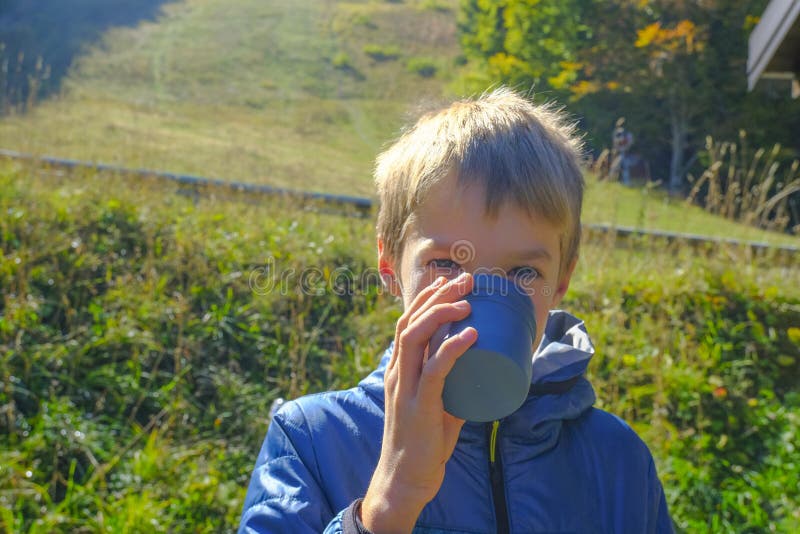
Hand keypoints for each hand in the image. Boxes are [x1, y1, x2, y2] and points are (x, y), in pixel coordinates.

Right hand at [361, 272, 476, 532]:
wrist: (405, 479)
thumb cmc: (425, 442)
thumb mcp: (439, 404)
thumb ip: (453, 385)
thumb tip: (482, 370)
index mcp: (399, 369)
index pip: (408, 321)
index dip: (428, 297)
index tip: (452, 282)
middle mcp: (398, 373)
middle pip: (411, 321)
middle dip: (438, 296)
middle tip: (467, 282)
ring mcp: (405, 388)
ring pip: (416, 337)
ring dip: (442, 314)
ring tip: (468, 302)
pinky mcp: (419, 406)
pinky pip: (435, 370)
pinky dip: (453, 349)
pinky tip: (472, 335)